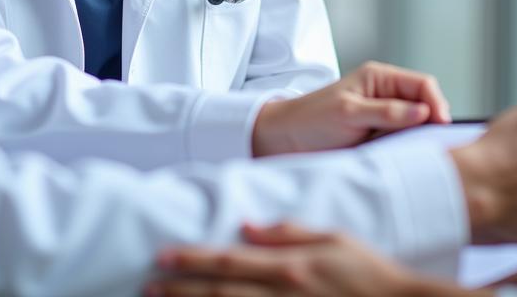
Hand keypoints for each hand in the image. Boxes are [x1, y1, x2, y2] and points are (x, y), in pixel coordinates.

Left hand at [147, 222, 459, 296]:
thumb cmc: (370, 273)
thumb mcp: (333, 239)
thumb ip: (289, 231)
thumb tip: (247, 225)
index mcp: (289, 267)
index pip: (228, 262)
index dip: (191, 260)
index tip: (162, 256)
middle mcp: (281, 296)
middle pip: (219, 294)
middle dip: (179, 290)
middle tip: (146, 285)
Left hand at [251, 62, 450, 156]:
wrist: (285, 142)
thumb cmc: (312, 119)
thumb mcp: (348, 113)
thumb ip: (386, 112)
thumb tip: (424, 112)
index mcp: (379, 78)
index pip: (422, 84)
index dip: (437, 103)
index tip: (441, 125)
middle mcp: (386, 95)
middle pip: (426, 105)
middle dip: (434, 122)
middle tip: (437, 145)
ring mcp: (385, 118)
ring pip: (418, 126)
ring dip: (422, 139)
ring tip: (425, 155)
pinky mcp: (380, 139)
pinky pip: (405, 143)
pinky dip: (411, 151)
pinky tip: (410, 161)